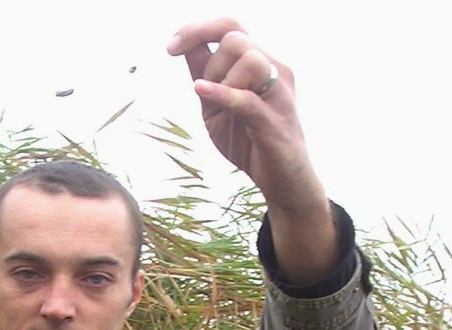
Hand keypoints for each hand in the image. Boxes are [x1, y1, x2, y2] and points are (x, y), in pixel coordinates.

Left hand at [169, 18, 337, 283]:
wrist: (280, 181)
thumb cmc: (249, 142)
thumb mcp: (215, 107)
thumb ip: (204, 77)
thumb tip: (183, 47)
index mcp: (260, 63)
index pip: (230, 25)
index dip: (197, 28)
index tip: (171, 46)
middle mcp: (274, 69)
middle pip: (235, 37)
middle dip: (208, 62)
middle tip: (203, 94)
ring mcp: (278, 93)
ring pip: (248, 58)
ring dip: (220, 79)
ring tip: (218, 109)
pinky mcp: (274, 121)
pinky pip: (248, 99)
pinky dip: (222, 93)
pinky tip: (201, 92)